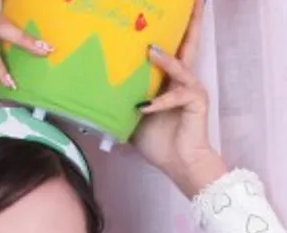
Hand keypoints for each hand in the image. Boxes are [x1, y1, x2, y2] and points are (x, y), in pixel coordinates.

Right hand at [0, 0, 49, 99]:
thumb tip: (10, 51)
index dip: (13, 19)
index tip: (36, 34)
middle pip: (3, 21)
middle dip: (27, 35)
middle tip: (48, 46)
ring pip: (1, 30)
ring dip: (23, 44)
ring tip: (41, 54)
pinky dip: (0, 68)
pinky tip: (9, 81)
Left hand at [131, 2, 227, 196]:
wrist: (179, 163)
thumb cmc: (158, 141)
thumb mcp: (132, 117)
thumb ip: (120, 102)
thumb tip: (90, 99)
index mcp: (168, 79)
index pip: (170, 47)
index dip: (169, 28)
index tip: (165, 9)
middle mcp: (183, 78)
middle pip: (188, 43)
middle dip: (190, 21)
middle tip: (195, 0)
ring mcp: (191, 87)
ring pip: (180, 65)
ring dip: (165, 58)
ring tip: (149, 49)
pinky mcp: (196, 100)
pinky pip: (176, 96)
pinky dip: (160, 102)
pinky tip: (145, 107)